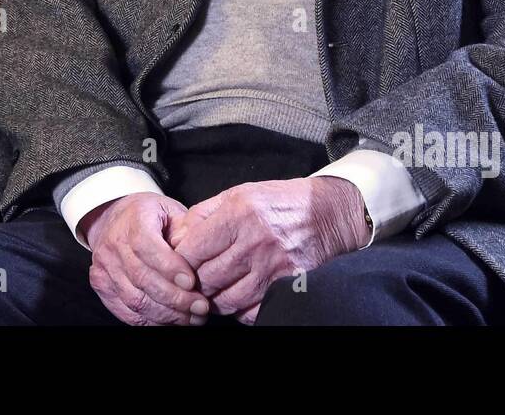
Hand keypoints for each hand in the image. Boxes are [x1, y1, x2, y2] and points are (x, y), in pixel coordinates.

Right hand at [83, 192, 209, 325]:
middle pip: (142, 278)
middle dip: (175, 298)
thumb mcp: (172, 210)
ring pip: (135, 300)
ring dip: (166, 314)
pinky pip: (126, 312)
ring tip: (191, 318)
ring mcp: (103, 267)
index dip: (169, 268)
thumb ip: (186, 229)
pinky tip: (171, 321)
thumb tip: (197, 254)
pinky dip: (151, 321)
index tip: (192, 282)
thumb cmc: (150, 216)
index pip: (146, 246)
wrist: (115, 219)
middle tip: (200, 307)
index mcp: (133, 220)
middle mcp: (113, 244)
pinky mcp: (101, 286)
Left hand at [169, 176, 368, 323]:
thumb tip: (178, 235)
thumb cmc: (279, 202)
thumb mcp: (239, 193)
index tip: (182, 262)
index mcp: (238, 215)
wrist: (327, 214)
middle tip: (197, 279)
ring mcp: (272, 267)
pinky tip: (240, 295)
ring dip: (216, 298)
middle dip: (197, 282)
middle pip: (207, 278)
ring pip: (227, 300)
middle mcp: (255, 242)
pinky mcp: (288, 285)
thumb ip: (204, 213)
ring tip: (217, 288)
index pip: (192, 250)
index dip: (181, 260)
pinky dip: (240, 310)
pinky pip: (252, 311)